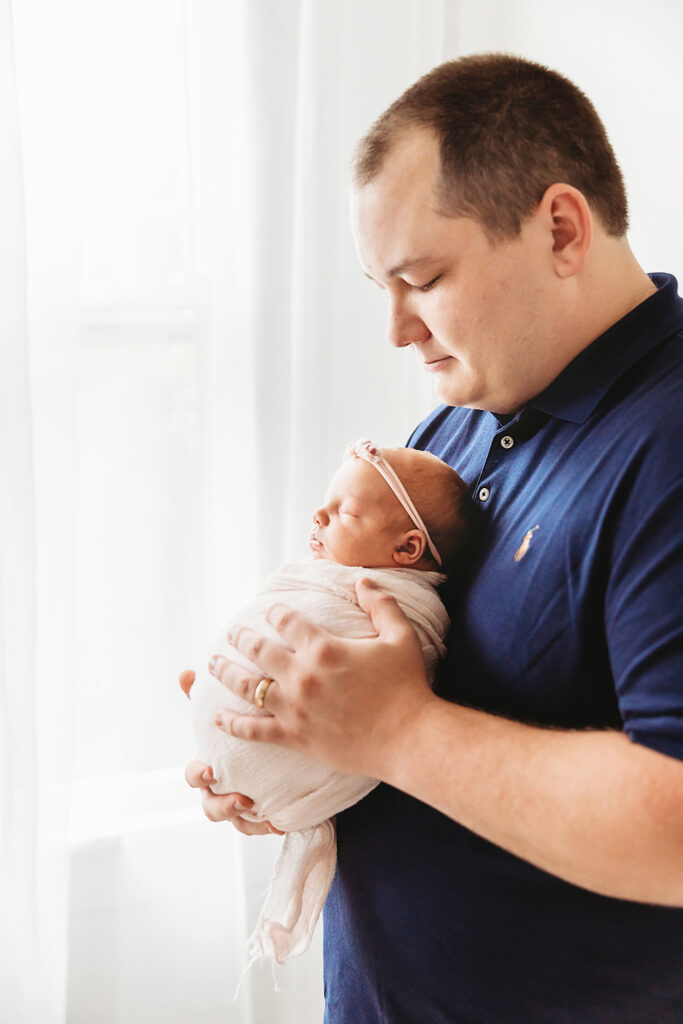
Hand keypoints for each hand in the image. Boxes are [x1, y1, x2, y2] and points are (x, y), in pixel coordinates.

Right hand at [179, 671, 282, 835]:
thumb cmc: (244, 727)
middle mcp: (222, 790)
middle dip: (221, 805)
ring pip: (235, 822)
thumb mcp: (232, 709)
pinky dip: (267, 824)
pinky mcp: (263, 814)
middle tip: (240, 798)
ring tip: (260, 809)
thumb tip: (185, 673)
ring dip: (245, 818)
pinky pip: (261, 826)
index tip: (211, 771)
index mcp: (211, 766)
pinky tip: (279, 820)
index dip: (198, 776)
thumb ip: (208, 695)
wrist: (280, 752)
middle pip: (211, 807)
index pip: (195, 776)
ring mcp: (241, 806)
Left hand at [208, 578, 437, 779]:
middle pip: (259, 650)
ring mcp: (294, 708)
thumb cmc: (407, 686)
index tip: (270, 611)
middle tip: (230, 632)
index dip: (276, 613)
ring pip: (248, 687)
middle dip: (241, 638)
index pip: (287, 622)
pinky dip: (232, 724)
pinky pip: (254, 730)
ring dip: (226, 673)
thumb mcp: (400, 636)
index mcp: (324, 648)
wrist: (408, 738)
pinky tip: (217, 718)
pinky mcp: (294, 737)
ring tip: (212, 664)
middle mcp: (302, 676)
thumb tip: (362, 580)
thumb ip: (381, 604)